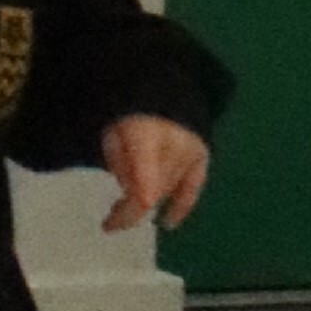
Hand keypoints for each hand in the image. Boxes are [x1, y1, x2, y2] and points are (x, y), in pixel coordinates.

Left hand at [101, 117, 210, 231]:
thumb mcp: (111, 134)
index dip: (128, 214)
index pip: (144, 191)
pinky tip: (167, 222)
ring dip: (149, 200)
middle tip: (114, 211)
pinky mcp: (201, 154)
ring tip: (129, 203)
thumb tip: (128, 194)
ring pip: (168, 191)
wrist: (156, 84)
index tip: (108, 225)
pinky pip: (192, 188)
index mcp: (146, 138)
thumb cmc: (126, 110)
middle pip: (154, 192)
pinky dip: (180, 206)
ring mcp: (191, 152)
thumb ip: (119, 164)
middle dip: (132, 207)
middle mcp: (174, 148)